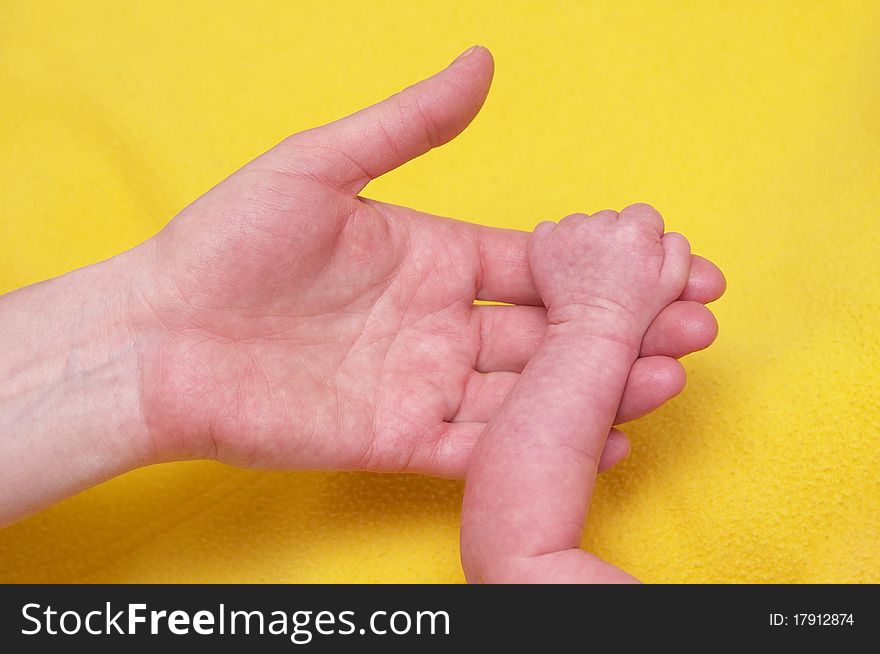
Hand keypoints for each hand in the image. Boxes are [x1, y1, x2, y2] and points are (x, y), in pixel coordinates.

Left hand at [126, 47, 722, 475]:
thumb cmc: (225, 246)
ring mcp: (425, 384)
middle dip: (623, 326)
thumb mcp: (320, 168)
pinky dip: (538, 447)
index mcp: (434, 257)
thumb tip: (482, 60)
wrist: (155, 337)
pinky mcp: (400, 441)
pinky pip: (484, 449)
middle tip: (696, 324)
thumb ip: (408, 125)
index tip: (672, 261)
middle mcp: (440, 323)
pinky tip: (600, 439)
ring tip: (667, 374)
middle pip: (550, 329)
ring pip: (530, 391)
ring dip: (598, 385)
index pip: (538, 262)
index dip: (604, 263)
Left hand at [531, 205, 691, 343]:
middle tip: (611, 272)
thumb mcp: (673, 282)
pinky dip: (555, 245)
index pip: (644, 215)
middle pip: (610, 219)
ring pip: (581, 224)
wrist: (591, 334)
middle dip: (613, 240)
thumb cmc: (635, 312)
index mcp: (635, 228)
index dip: (643, 239)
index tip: (636, 262)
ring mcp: (567, 232)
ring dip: (584, 241)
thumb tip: (665, 231)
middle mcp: (600, 223)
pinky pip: (549, 230)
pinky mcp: (541, 242)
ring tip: (588, 274)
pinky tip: (565, 270)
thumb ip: (677, 246)